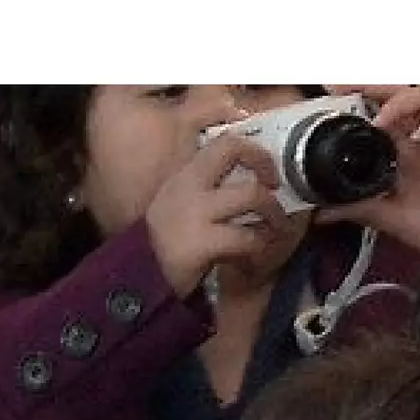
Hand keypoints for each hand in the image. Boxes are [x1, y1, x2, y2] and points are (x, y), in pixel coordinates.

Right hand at [143, 133, 292, 296]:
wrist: (143, 277)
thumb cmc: (170, 243)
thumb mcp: (183, 206)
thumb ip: (210, 191)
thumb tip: (253, 183)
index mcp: (184, 175)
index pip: (221, 142)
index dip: (252, 149)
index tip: (267, 170)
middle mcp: (187, 185)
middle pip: (232, 150)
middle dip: (264, 164)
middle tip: (276, 189)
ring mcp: (194, 212)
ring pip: (251, 194)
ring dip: (273, 212)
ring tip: (276, 228)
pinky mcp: (202, 241)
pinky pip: (247, 237)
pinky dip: (260, 246)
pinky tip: (255, 256)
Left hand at [315, 85, 419, 255]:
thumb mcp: (387, 216)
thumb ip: (357, 207)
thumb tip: (319, 212)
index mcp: (402, 147)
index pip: (379, 109)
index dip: (359, 95)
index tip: (332, 89)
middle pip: (399, 94)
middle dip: (374, 87)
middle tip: (350, 88)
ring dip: (401, 102)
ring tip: (384, 122)